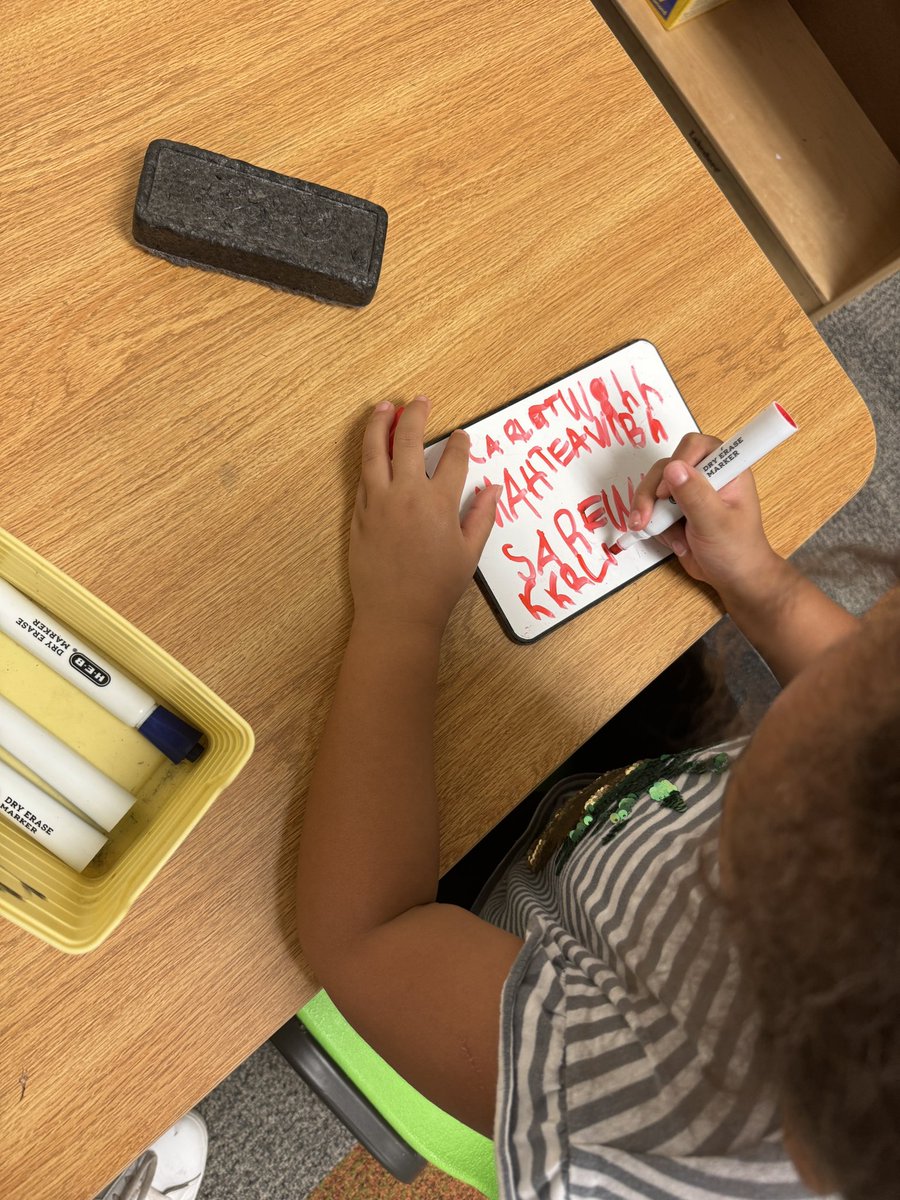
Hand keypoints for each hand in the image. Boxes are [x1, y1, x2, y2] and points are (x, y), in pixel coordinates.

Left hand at [350, 397, 500, 634]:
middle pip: (410, 440)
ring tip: (385, 406)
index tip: (462, 437)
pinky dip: (369, 455)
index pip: (454, 458)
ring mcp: (378, 501)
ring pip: (375, 450)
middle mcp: (407, 494)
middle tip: (421, 401)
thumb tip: (493, 487)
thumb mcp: (470, 553)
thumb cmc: (437, 588)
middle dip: (416, 415)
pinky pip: (363, 475)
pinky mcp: (359, 512)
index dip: (461, 443)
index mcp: (439, 503)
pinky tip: (373, 447)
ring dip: (380, 423)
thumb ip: (482, 515)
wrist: (396, 614)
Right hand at [628, 432, 780, 599]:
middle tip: (643, 519)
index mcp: (726, 468)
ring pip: (654, 487)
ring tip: (651, 533)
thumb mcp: (716, 523)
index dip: (677, 463)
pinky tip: (674, 542)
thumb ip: (695, 495)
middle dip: (651, 494)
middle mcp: (706, 475)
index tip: (667, 492)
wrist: (733, 579)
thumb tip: (672, 468)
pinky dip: (655, 526)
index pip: (695, 446)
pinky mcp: (676, 509)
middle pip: (666, 467)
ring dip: (650, 512)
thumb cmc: (737, 550)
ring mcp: (689, 492)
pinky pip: (653, 508)